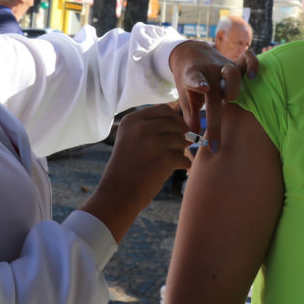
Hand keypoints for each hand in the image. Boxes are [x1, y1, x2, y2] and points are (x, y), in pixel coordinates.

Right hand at [80, 104, 188, 242]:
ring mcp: (153, 142)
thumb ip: (152, 126)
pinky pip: (184, 157)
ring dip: (179, 151)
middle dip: (179, 135)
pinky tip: (175, 169)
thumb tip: (185, 123)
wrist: (118, 194)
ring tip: (169, 161)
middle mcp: (142, 127)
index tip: (175, 132)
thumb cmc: (127, 167)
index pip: (164, 109)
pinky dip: (183, 164)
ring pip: (181, 140)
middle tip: (174, 149)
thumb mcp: (131, 139)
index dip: (175, 120)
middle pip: (175, 123)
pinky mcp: (163, 159)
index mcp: (132, 119)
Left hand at [168, 40, 257, 152]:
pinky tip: (253, 76)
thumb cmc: (188, 81)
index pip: (194, 79)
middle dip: (218, 108)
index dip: (198, 83)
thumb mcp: (185, 97)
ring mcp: (223, 66)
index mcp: (193, 76)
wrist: (191, 54)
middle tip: (213, 132)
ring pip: (233, 73)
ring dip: (234, 86)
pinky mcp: (235, 62)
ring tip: (230, 100)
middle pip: (218, 87)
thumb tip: (193, 139)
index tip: (204, 87)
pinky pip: (247, 58)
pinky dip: (253, 64)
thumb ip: (190, 116)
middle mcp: (210, 71)